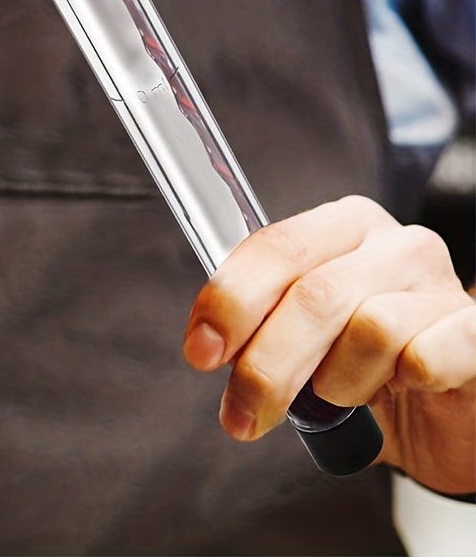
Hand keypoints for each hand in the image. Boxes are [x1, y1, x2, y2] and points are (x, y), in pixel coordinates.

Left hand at [183, 194, 475, 494]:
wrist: (446, 419)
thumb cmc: (369, 371)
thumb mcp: (302, 339)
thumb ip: (261, 323)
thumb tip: (210, 341)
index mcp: (342, 227)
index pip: (275, 247)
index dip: (230, 300)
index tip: (201, 350)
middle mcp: (394, 244)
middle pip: (312, 294)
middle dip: (266, 363)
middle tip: (242, 412)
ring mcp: (441, 285)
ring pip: (368, 327)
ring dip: (339, 381)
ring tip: (342, 395)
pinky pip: (423, 356)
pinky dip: (397, 384)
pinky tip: (399, 390)